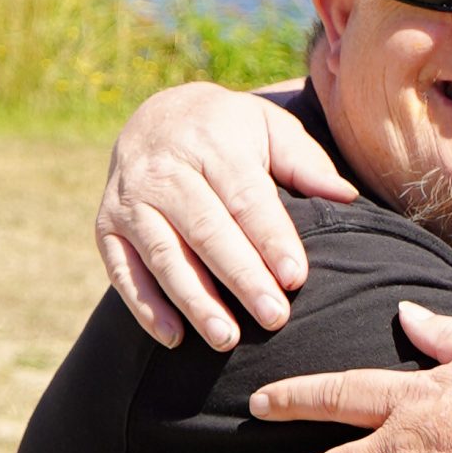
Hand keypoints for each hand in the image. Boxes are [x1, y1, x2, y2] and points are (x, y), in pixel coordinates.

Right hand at [94, 82, 355, 349]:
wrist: (157, 114)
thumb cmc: (229, 131)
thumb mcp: (269, 128)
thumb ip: (305, 163)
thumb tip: (346, 197)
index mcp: (211, 143)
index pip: (245, 197)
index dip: (270, 239)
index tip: (295, 277)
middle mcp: (165, 170)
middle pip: (207, 230)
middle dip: (241, 277)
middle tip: (274, 317)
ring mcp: (131, 200)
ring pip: (164, 255)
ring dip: (194, 300)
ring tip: (226, 338)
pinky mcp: (105, 226)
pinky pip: (122, 271)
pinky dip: (145, 306)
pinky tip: (174, 338)